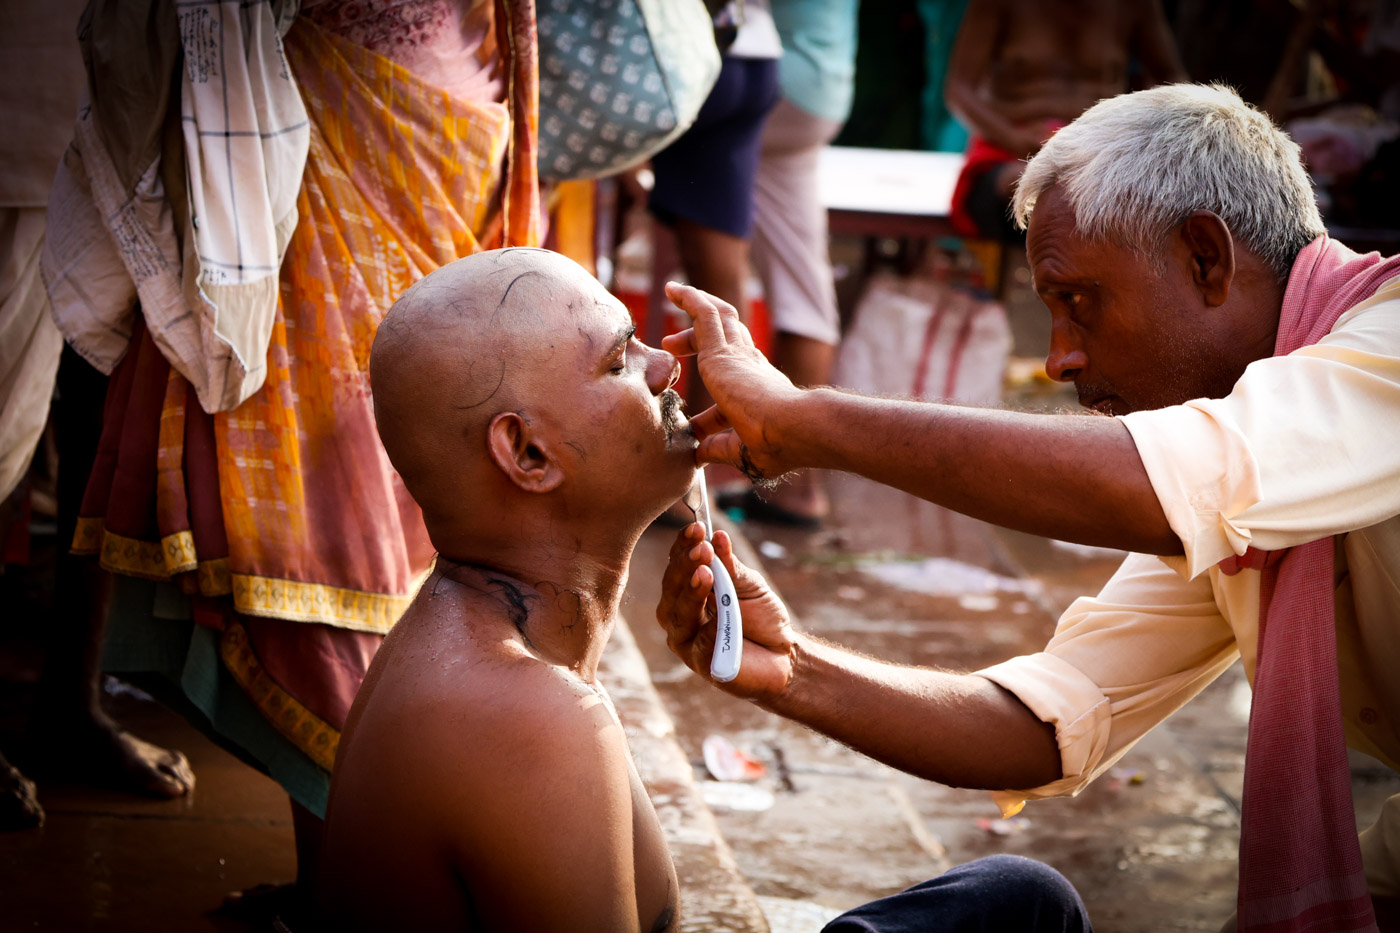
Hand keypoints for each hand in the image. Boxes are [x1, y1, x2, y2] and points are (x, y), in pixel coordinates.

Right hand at [655, 523, 798, 700]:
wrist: (782, 654)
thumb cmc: (761, 616)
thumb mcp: (749, 584)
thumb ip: (731, 566)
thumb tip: (718, 535)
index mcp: (687, 588)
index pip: (678, 562)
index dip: (684, 545)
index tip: (697, 528)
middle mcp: (678, 611)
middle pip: (672, 586)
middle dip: (685, 565)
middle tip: (702, 548)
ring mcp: (684, 637)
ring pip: (678, 613)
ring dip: (691, 592)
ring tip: (705, 573)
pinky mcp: (697, 661)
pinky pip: (699, 641)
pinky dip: (711, 627)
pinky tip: (720, 615)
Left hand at [661, 283, 805, 479]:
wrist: (794, 427)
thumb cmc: (778, 444)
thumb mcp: (741, 451)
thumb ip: (718, 449)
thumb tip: (698, 456)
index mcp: (759, 386)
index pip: (734, 374)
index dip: (712, 385)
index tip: (693, 418)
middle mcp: (751, 364)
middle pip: (727, 336)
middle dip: (697, 338)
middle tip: (673, 344)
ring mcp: (737, 354)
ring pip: (719, 316)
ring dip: (697, 305)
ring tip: (676, 294)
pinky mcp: (722, 350)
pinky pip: (705, 314)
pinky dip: (690, 299)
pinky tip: (674, 291)